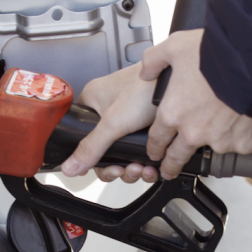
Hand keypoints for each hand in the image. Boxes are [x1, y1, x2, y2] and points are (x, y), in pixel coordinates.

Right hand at [60, 63, 159, 182]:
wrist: (181, 82)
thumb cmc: (147, 87)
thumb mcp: (114, 122)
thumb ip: (91, 147)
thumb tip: (70, 167)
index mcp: (93, 103)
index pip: (83, 139)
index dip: (94, 160)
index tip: (109, 169)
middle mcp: (109, 110)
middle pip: (105, 151)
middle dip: (118, 167)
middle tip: (127, 169)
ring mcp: (129, 119)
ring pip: (124, 154)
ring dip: (133, 168)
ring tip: (142, 168)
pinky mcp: (148, 125)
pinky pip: (141, 151)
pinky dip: (146, 163)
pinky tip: (152, 166)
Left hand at [140, 29, 251, 179]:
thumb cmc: (217, 54)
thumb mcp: (175, 47)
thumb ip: (155, 61)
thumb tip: (146, 71)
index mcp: (173, 113)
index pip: (157, 139)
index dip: (154, 147)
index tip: (155, 152)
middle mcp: (193, 132)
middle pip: (177, 157)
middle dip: (171, 166)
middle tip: (170, 170)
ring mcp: (219, 141)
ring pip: (212, 148)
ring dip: (214, 141)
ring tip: (222, 125)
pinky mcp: (243, 143)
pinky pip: (240, 144)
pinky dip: (240, 135)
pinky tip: (243, 119)